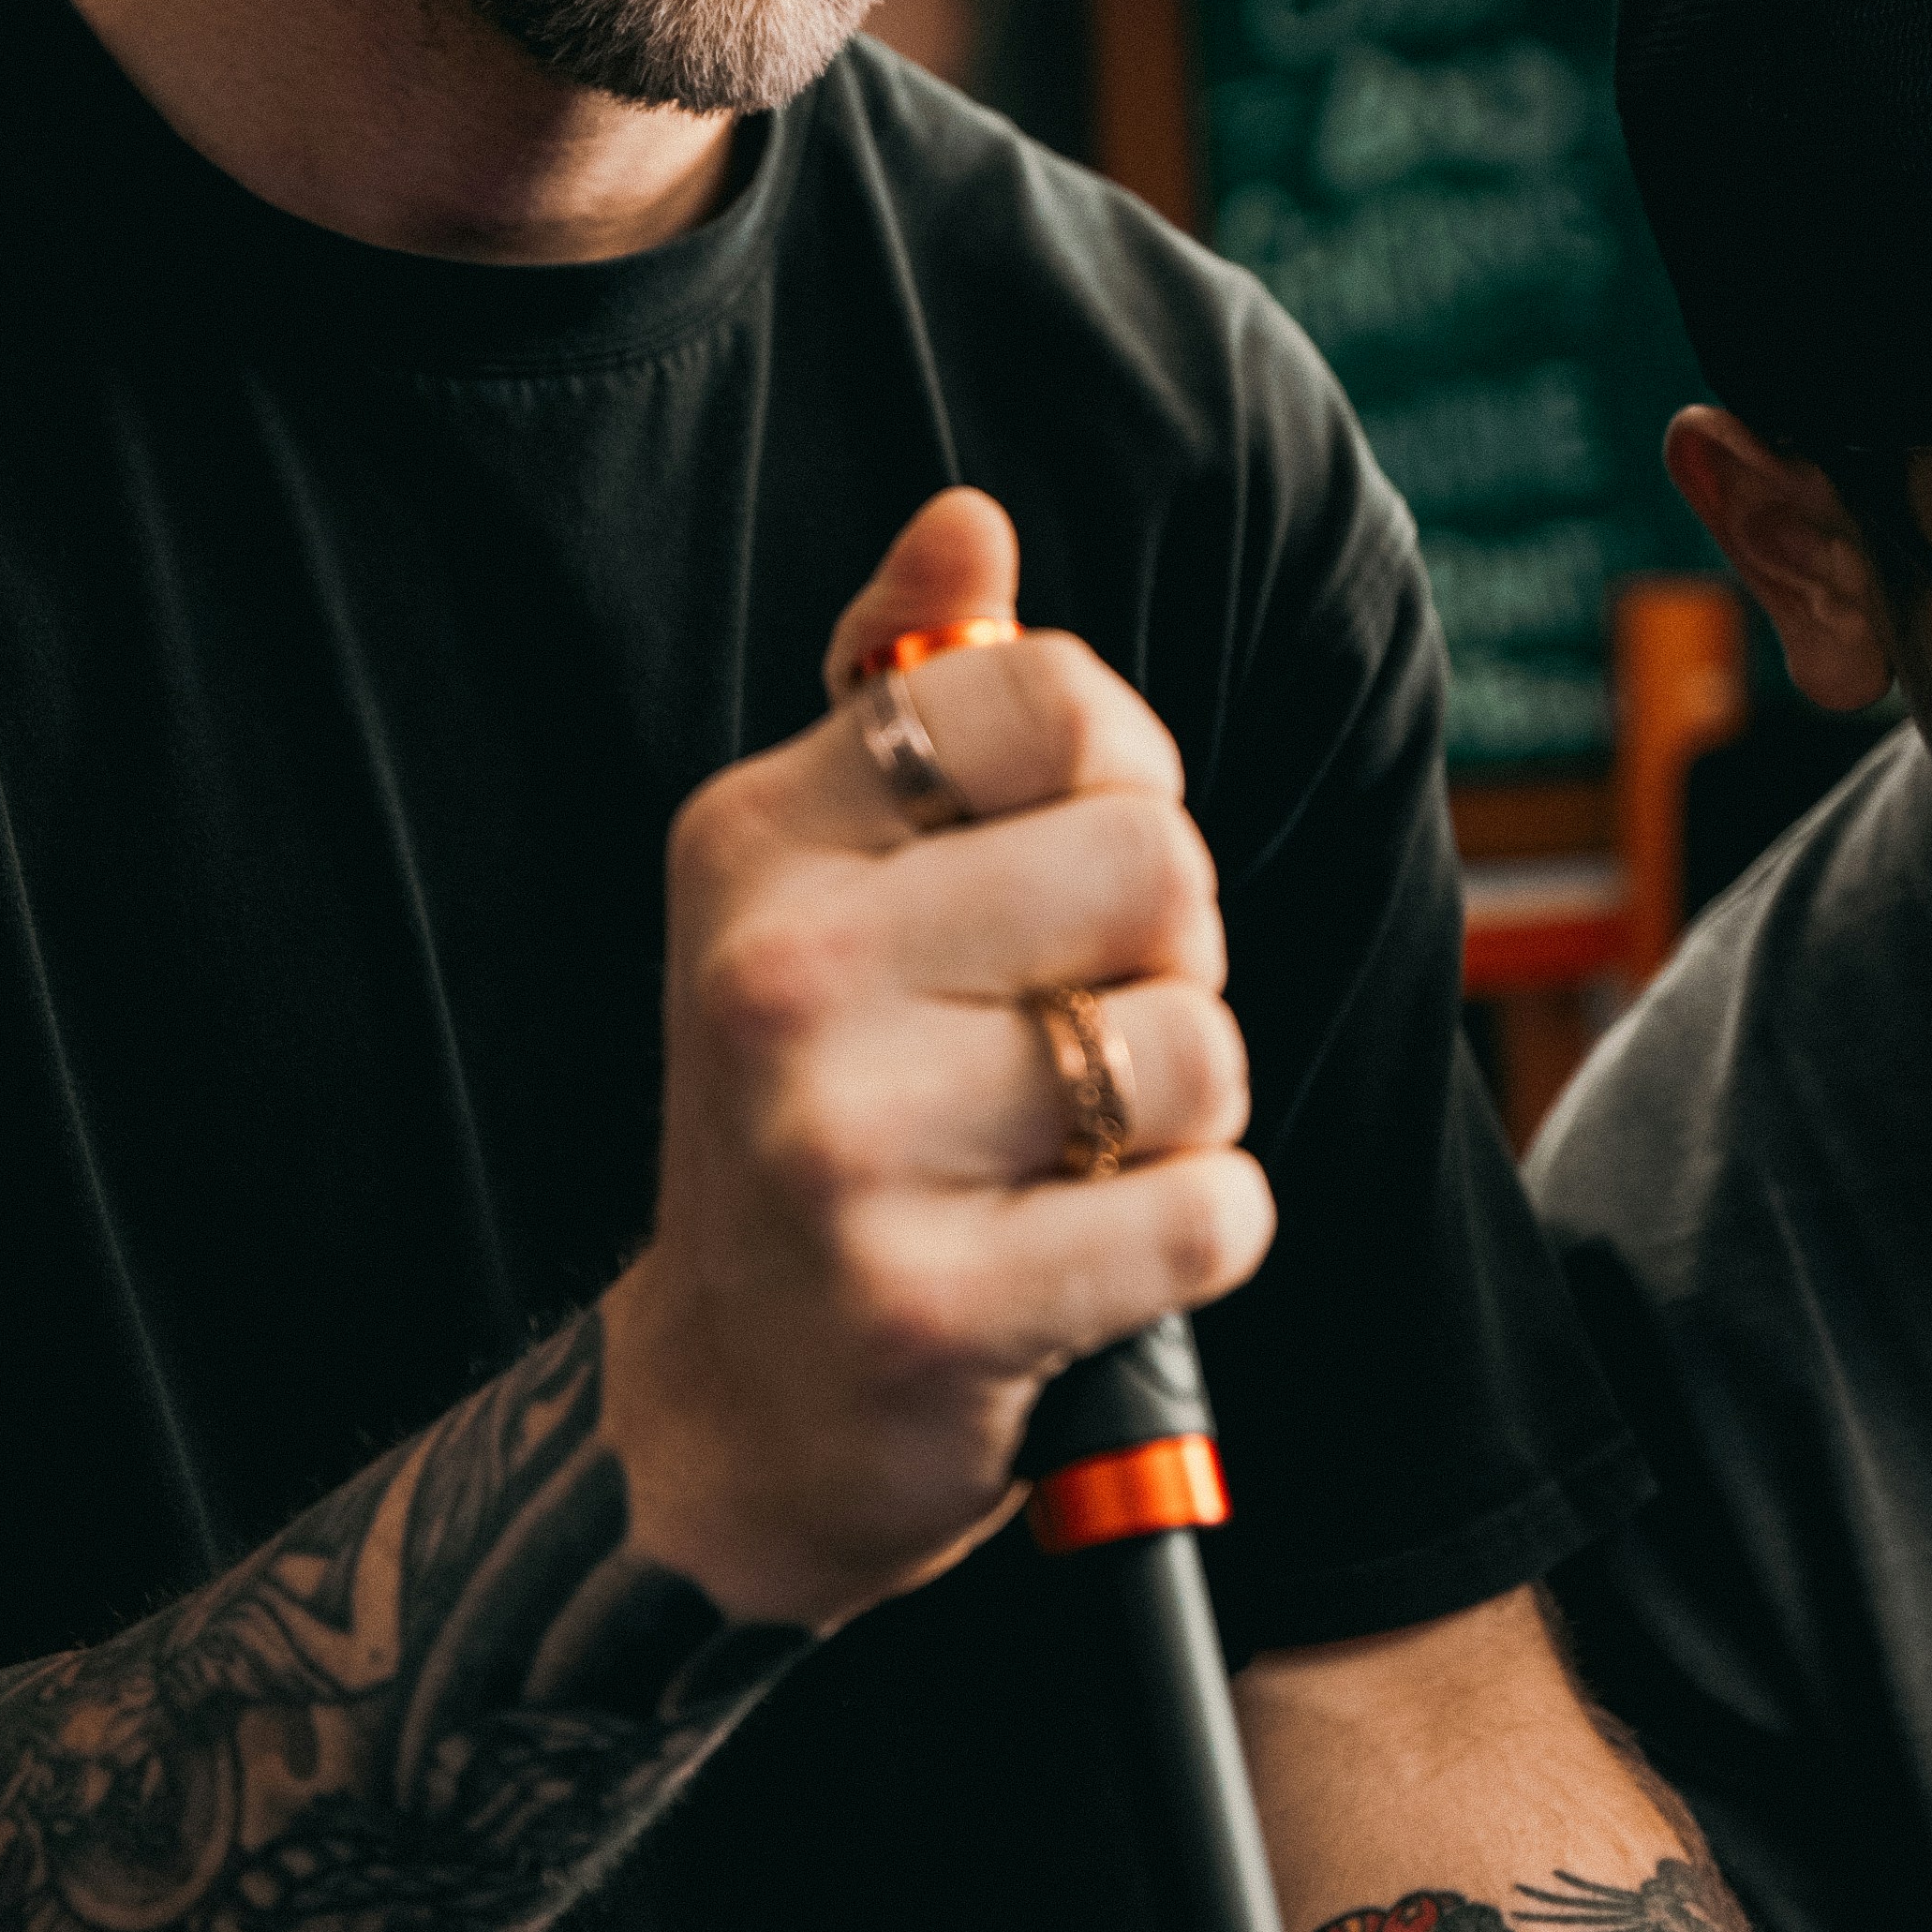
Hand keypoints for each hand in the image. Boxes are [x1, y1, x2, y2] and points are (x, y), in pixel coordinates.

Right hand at [602, 488, 1272, 1630]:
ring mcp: (839, 1144)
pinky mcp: (929, 1309)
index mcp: (758, 838)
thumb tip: (971, 524)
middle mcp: (777, 972)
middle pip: (1159, 862)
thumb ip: (905, 690)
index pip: (1056, 697)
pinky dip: (1197, 1236)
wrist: (726, 1407)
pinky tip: (1094, 1251)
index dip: (1122, 776)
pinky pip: (1206, 1215)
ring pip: (1193, 1047)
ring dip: (1183, 1110)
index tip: (1070, 864)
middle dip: (1170, 956)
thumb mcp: (817, 878)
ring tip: (1077, 1148)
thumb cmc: (818, 1104)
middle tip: (1079, 1027)